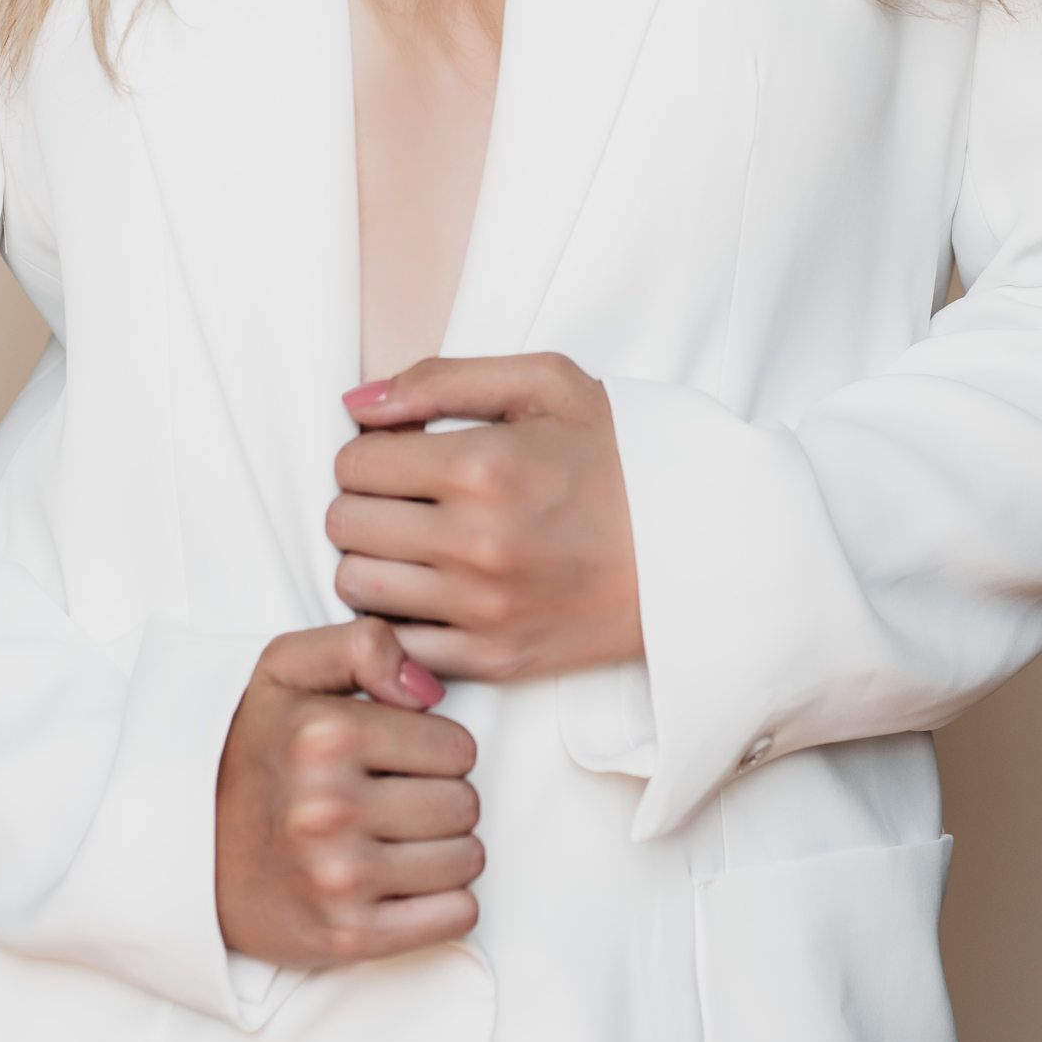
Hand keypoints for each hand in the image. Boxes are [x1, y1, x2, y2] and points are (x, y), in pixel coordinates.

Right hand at [214, 617, 482, 967]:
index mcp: (325, 736)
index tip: (400, 759)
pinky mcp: (345, 936)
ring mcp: (338, 879)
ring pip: (466, 860)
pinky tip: (405, 884)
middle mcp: (330, 808)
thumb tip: (431, 690)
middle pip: (464, 805)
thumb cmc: (247, 750)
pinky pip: (455, 916)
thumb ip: (365, 645)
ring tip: (398, 839)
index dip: (437, 750)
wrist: (182, 849)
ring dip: (444, 850)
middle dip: (442, 798)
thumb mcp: (286, 668)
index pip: (458, 747)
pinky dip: (445, 902)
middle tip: (397, 800)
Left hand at [328, 352, 643, 682]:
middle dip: (365, 503)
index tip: (400, 455)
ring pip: (357, 587)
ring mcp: (482, 610)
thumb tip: (355, 405)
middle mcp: (474, 543)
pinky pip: (397, 644)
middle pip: (343, 526)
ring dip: (375, 559)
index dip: (369, 452)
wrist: (699, 546)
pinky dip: (402, 617)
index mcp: (482, 466)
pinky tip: (436, 589)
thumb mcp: (547, 385)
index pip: (353, 464)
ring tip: (418, 541)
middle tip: (405, 497)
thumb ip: (442, 380)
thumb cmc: (622, 457)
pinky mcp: (494, 660)